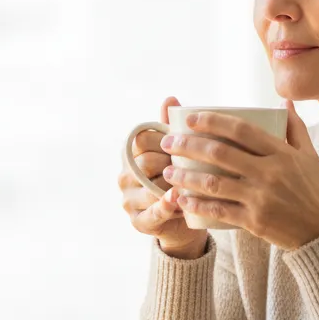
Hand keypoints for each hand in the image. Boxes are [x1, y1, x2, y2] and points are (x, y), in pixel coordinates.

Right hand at [118, 96, 209, 257]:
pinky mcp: (139, 221)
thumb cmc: (180, 179)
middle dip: (170, 163)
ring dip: (171, 185)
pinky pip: (151, 213)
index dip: (164, 140)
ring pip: (149, 188)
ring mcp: (129, 200)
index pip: (142, 140)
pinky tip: (175, 199)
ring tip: (192, 183)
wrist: (185, 220)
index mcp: (131, 156)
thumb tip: (171, 98)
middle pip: (145, 163)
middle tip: (194, 165)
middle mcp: (124, 177)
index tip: (183, 144)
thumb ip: (170, 127)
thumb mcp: (175, 153)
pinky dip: (164, 206)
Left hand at [160, 100, 318, 251]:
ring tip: (168, 171)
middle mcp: (270, 172)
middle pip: (220, 153)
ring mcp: (261, 198)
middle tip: (168, 142)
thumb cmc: (315, 191)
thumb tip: (282, 103)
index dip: (212, 121)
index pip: (241, 129)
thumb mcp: (310, 156)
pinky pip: (219, 211)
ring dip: (185, 176)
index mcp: (282, 153)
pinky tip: (181, 199)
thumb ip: (294, 128)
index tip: (190, 118)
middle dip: (188, 145)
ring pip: (214, 182)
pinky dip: (197, 204)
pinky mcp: (255, 221)